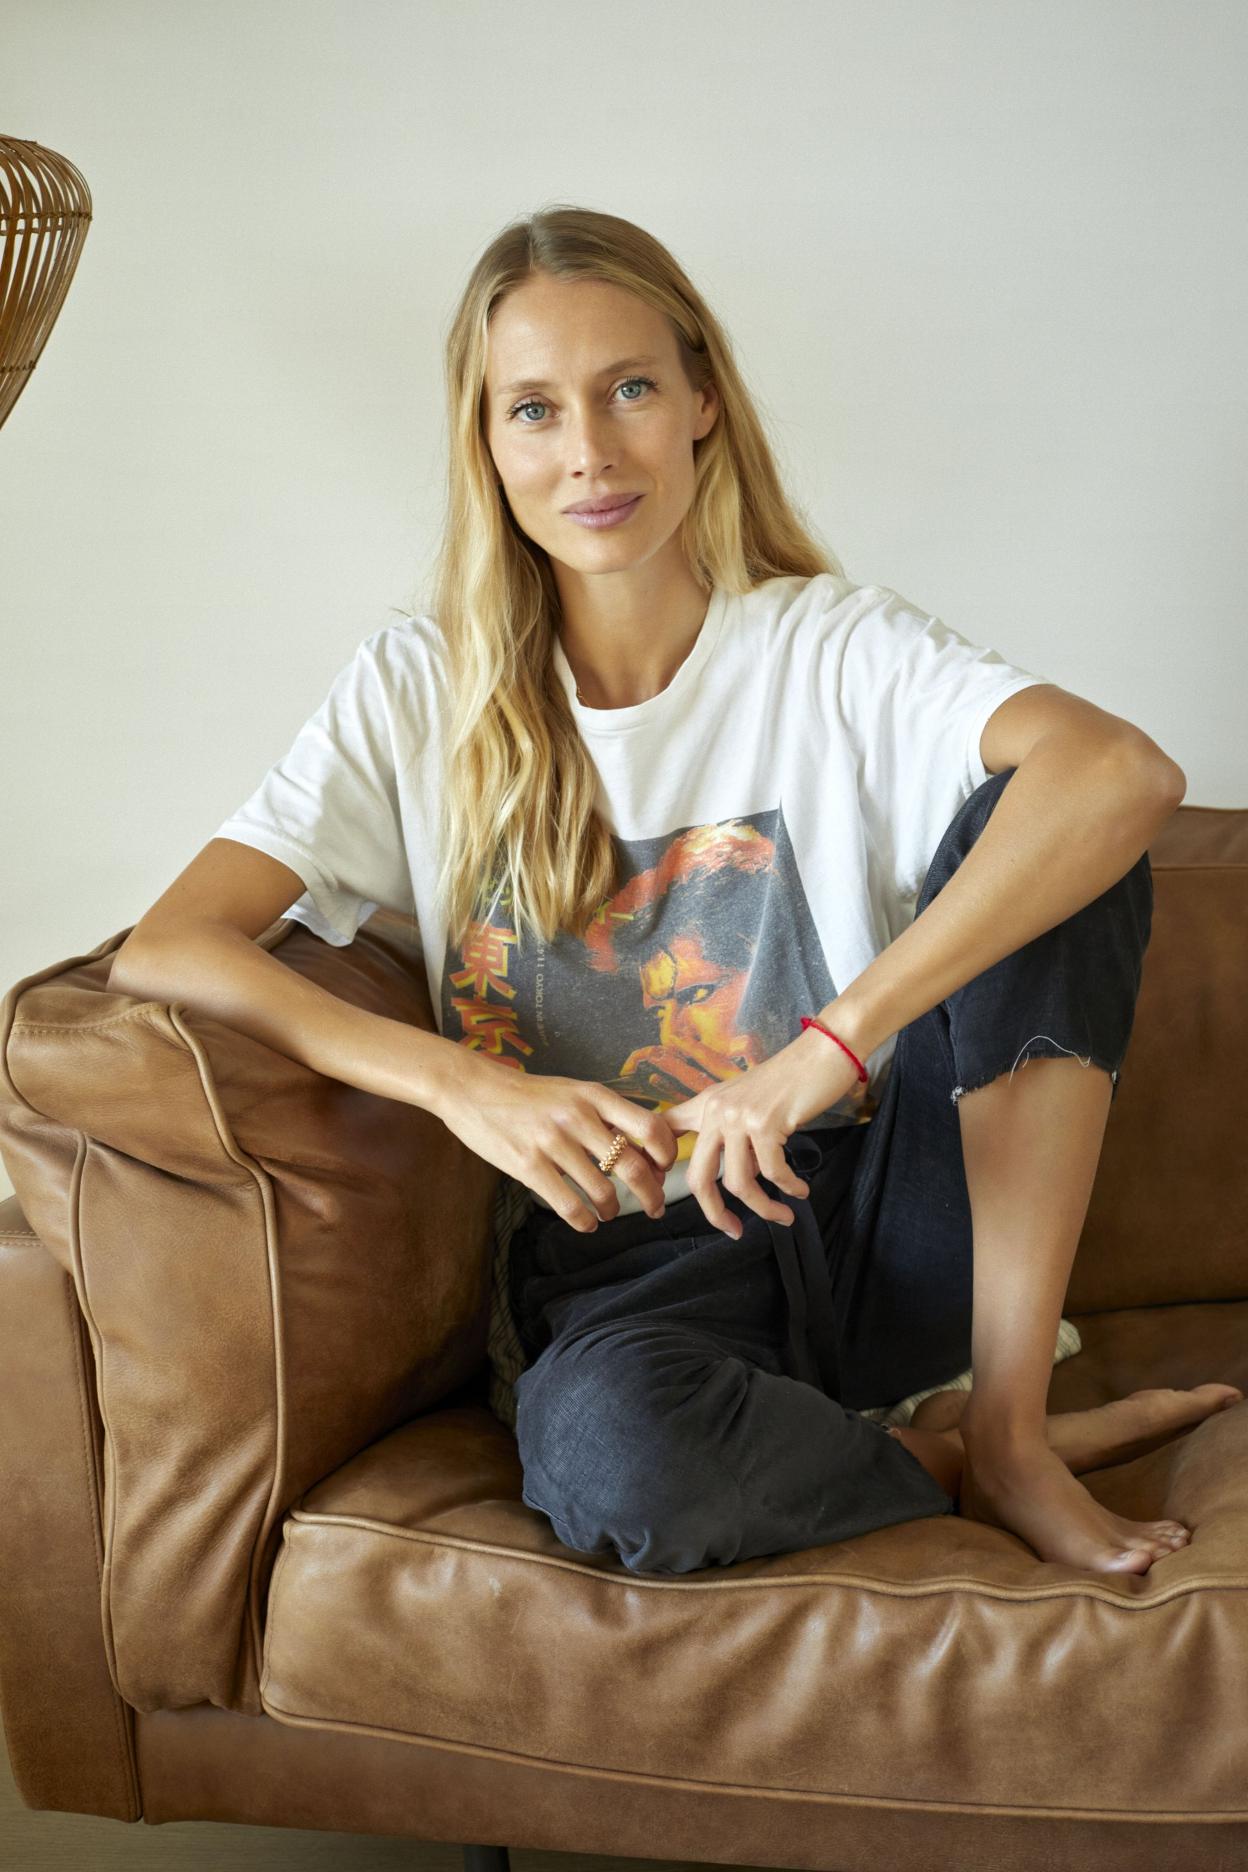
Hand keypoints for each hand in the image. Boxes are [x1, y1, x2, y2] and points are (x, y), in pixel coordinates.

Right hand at [433, 1054, 676, 1231]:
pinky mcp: (527, 1165)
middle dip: (651, 1195)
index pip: (650, 1127)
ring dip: (613, 1210)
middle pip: (633, 1165)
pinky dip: (584, 1221)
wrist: (473, 1088)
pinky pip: (569, 1205)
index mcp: (594, 1095)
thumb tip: (643, 1152)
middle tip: (655, 1208)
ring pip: (603, 1190)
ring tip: (609, 1213)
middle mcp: (578, 1117)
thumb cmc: (528, 1094)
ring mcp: (552, 1142)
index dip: (666, 1154)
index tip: (664, 1169)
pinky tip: (586, 1222)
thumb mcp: (573, 1092)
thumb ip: (605, 1117)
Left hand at [663, 1032, 867, 1239]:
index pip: (665, 1130)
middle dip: (714, 1213)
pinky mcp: (765, 1124)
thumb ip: (734, 1137)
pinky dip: (788, 1188)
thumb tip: (738, 1180)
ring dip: (764, 1208)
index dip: (654, 1164)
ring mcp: (738, 1117)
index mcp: (707, 1104)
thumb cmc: (791, 1081)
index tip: (658, 1195)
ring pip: (739, 1182)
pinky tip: (800, 1191)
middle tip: (733, 1230)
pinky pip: (772, 1172)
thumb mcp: (749, 1103)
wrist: (823, 1054)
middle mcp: (716, 1110)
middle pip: (698, 1177)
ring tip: (784, 1216)